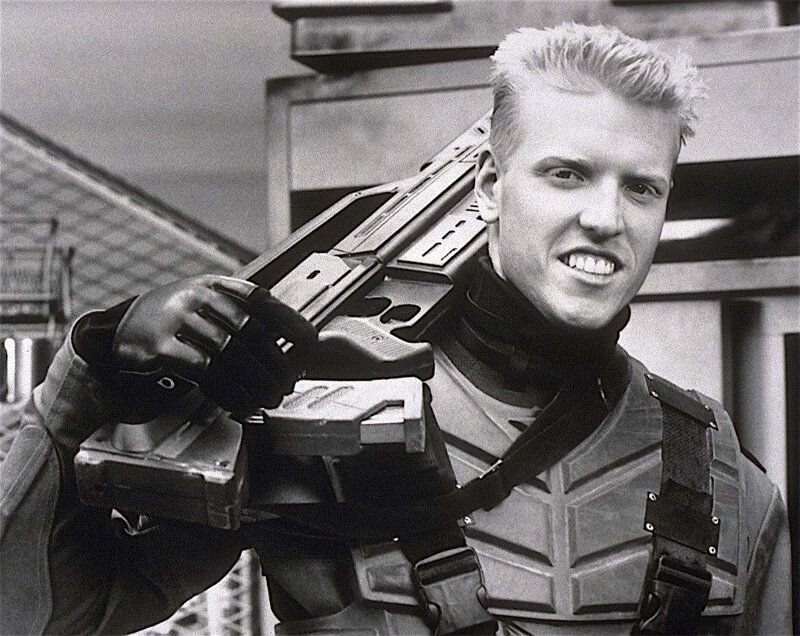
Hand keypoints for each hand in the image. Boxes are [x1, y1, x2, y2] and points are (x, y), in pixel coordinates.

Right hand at [113, 275, 316, 417]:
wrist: (111, 332)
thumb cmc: (165, 322)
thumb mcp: (199, 306)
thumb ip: (234, 317)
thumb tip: (281, 343)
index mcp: (211, 285)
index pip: (258, 298)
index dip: (287, 319)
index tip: (308, 339)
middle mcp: (195, 297)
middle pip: (248, 331)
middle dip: (274, 362)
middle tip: (287, 383)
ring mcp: (176, 320)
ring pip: (229, 354)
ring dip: (255, 381)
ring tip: (269, 398)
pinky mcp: (160, 347)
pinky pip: (204, 372)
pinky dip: (227, 391)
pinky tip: (239, 402)